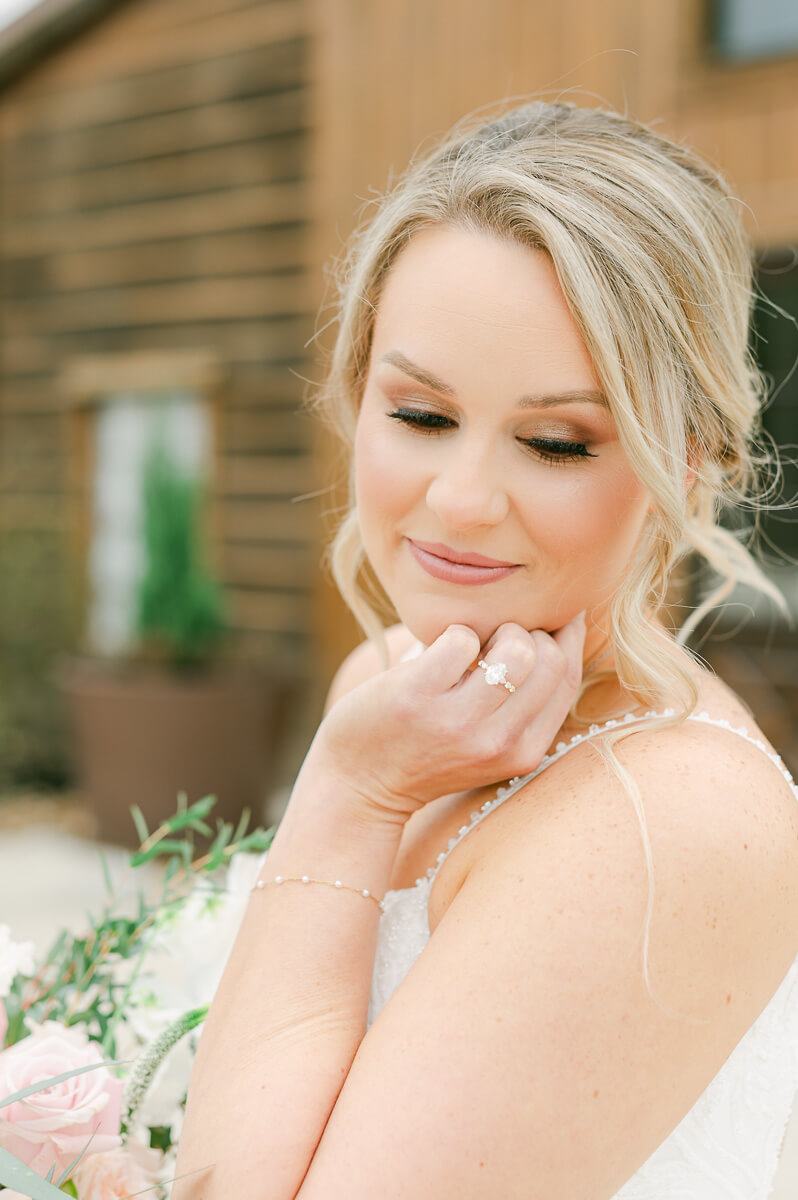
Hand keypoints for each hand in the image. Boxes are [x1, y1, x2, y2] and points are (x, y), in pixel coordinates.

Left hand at [314, 614, 586, 823]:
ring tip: (471, 644)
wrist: (358, 785)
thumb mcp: (489, 742)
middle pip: (548, 657)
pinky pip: (460, 638)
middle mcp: (497, 743)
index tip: (554, 611)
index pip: (568, 678)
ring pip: (516, 647)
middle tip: (495, 636)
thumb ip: (522, 701)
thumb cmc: (426, 750)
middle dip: (527, 630)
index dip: (567, 634)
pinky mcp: (416, 697)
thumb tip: (556, 619)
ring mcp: (457, 722)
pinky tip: (434, 652)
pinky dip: (451, 633)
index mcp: (523, 752)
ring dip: (494, 629)